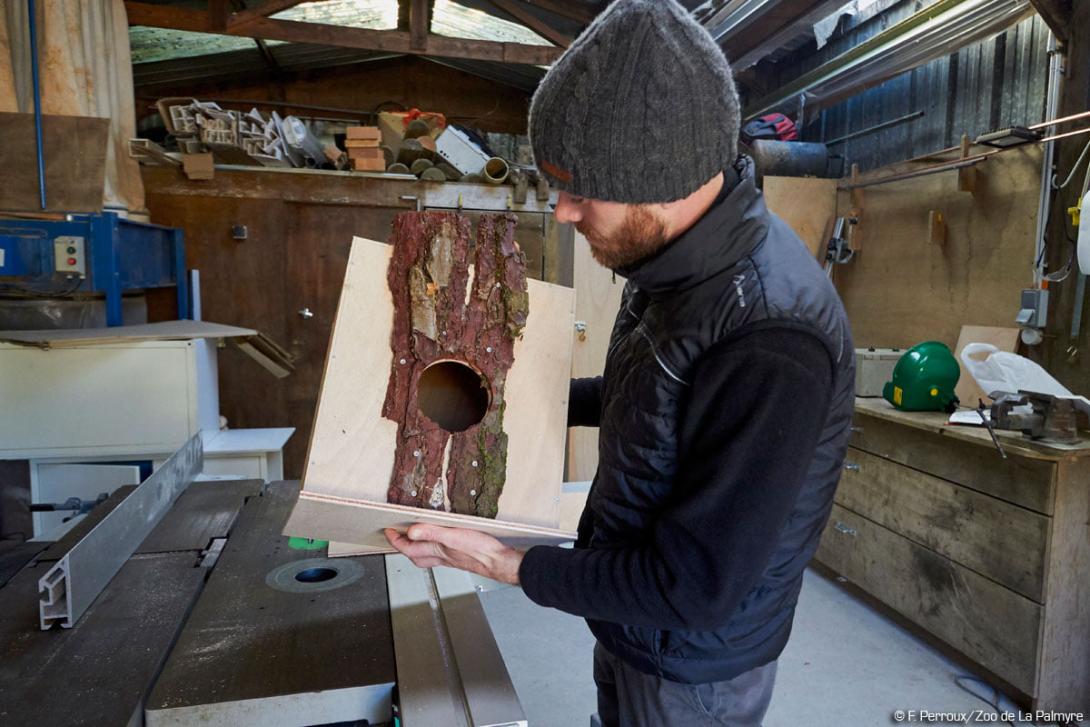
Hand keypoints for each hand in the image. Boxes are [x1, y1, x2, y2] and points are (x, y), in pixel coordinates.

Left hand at [384, 524, 524, 584]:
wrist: (499, 562)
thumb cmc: (480, 550)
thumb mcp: (453, 536)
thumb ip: (432, 533)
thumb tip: (411, 532)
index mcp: (437, 551)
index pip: (409, 548)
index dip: (396, 541)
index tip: (388, 532)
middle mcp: (442, 556)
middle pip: (416, 556)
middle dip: (404, 547)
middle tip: (398, 536)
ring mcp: (451, 558)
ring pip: (428, 556)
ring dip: (418, 548)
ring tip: (415, 537)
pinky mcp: (461, 556)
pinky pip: (440, 554)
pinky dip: (434, 548)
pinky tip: (441, 542)